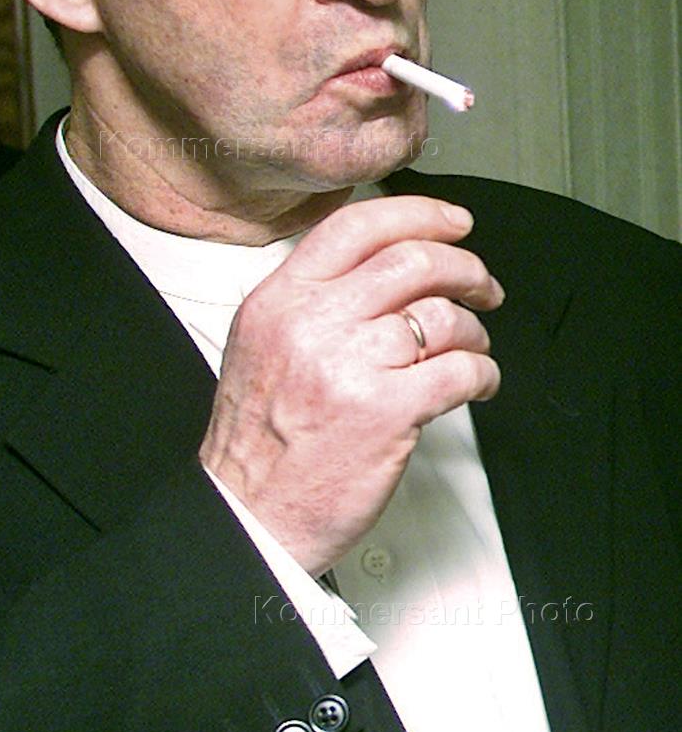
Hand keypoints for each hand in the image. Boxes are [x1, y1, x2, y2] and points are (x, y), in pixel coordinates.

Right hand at [199, 196, 502, 575]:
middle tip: (480, 283)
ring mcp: (351, 365)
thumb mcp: (260, 346)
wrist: (248, 516)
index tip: (451, 222)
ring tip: (474, 344)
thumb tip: (378, 268)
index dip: (417, 214)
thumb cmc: (258, 442)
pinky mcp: (387, 412)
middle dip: (463, 267)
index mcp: (279, 301)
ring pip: (441, 315)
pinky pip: (459, 370)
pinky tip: (478, 382)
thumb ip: (309, 300)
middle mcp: (313, 324)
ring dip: (473, 327)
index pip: (355, 227)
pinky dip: (482, 372)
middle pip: (411, 261)